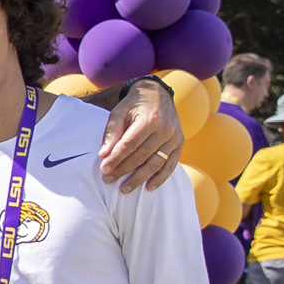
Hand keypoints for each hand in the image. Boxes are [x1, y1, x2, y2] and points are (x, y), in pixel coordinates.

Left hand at [95, 77, 186, 192]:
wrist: (157, 94)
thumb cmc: (134, 105)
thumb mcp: (119, 112)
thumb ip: (112, 132)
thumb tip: (104, 154)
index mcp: (149, 120)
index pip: (129, 145)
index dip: (116, 159)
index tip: (104, 170)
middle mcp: (164, 130)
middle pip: (141, 156)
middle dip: (123, 170)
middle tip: (108, 180)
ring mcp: (174, 138)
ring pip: (155, 164)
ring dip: (139, 178)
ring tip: (124, 189)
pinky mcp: (179, 144)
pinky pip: (170, 165)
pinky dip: (160, 178)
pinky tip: (149, 187)